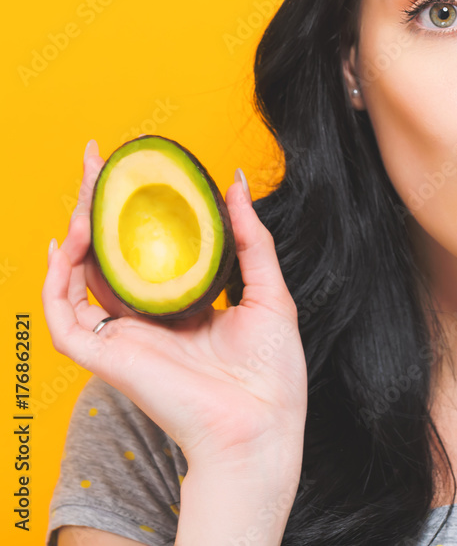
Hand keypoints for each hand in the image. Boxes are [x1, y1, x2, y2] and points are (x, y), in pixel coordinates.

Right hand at [42, 141, 306, 470]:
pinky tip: (65, 244)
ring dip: (76, 232)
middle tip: (98, 159)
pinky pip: (63, 318)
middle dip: (98, 205)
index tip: (135, 168)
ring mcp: (124, 338)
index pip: (147, 250)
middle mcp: (148, 320)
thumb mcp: (269, 291)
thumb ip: (249, 238)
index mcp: (182, 307)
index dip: (135, 210)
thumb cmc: (271, 374)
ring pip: (79, 278)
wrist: (263, 426)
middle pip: (109, 254)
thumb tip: (233, 183)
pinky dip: (55, 281)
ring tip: (88, 191)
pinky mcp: (107, 357)